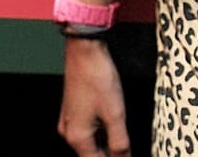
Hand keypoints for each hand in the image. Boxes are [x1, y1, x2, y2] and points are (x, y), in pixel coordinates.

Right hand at [57, 38, 130, 156]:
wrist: (84, 50)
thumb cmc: (98, 78)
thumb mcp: (115, 113)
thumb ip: (120, 142)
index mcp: (77, 137)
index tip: (128, 155)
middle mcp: (69, 131)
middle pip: (91, 154)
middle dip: (110, 154)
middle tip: (127, 149)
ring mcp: (69, 119)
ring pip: (89, 142)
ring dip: (106, 143)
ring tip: (123, 140)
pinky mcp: (72, 108)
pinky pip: (87, 128)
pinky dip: (100, 131)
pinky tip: (113, 125)